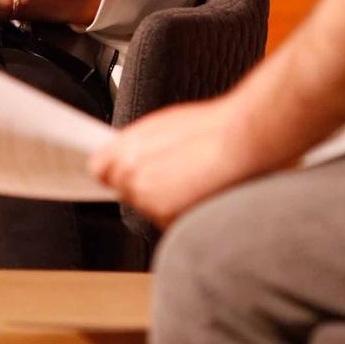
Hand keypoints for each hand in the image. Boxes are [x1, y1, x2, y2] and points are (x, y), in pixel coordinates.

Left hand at [89, 94, 275, 227]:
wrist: (244, 140)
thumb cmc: (213, 127)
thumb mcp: (164, 124)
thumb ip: (134, 143)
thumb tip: (115, 155)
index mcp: (125, 148)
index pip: (100, 168)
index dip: (118, 167)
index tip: (132, 166)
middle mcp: (131, 176)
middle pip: (127, 188)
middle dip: (146, 182)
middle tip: (177, 168)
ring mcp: (149, 201)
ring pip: (150, 205)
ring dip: (166, 198)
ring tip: (196, 177)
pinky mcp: (170, 219)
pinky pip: (170, 219)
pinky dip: (183, 211)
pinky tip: (202, 192)